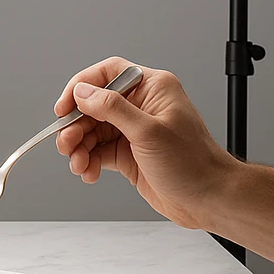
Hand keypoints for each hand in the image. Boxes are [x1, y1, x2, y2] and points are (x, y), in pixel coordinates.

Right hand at [54, 56, 236, 228]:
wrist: (208, 199)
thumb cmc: (193, 164)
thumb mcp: (149, 132)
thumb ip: (112, 109)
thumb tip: (83, 93)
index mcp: (152, 89)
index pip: (107, 74)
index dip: (81, 87)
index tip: (64, 107)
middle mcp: (140, 106)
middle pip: (92, 106)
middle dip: (76, 126)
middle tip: (67, 143)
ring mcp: (132, 130)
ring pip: (91, 130)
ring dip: (79, 148)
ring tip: (78, 164)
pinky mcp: (127, 153)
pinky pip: (96, 152)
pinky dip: (87, 161)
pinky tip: (89, 172)